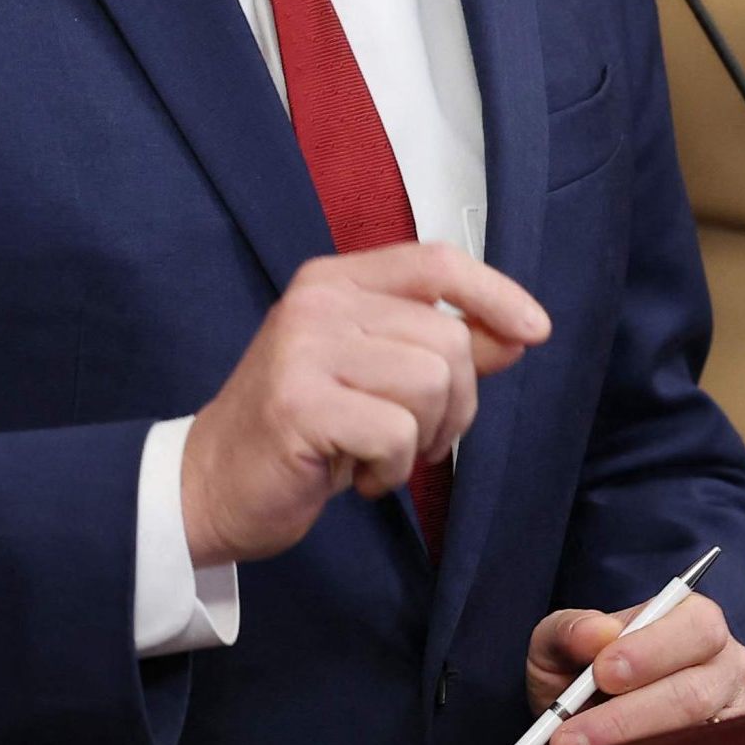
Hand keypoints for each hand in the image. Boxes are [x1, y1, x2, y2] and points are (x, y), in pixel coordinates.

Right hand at [177, 244, 548, 565]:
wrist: (211, 483)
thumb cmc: (298, 431)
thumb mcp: (373, 376)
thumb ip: (442, 348)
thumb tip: (515, 333)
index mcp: (334, 282)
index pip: (435, 261)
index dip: (495, 294)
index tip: (534, 331)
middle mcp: (317, 302)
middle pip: (447, 337)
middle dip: (453, 407)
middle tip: (408, 438)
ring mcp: (303, 349)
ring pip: (431, 384)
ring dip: (419, 440)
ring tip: (374, 453)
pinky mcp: (300, 403)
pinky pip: (397, 433)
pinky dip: (389, 470)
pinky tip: (353, 474)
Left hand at [522, 591, 744, 744]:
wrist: (585, 715)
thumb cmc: (584, 667)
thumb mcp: (563, 641)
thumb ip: (571, 630)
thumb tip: (597, 634)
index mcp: (697, 622)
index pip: (695, 628)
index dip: (650, 651)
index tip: (602, 673)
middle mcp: (727, 668)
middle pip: (694, 694)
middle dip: (627, 717)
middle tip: (570, 737)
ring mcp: (734, 719)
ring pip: (693, 742)